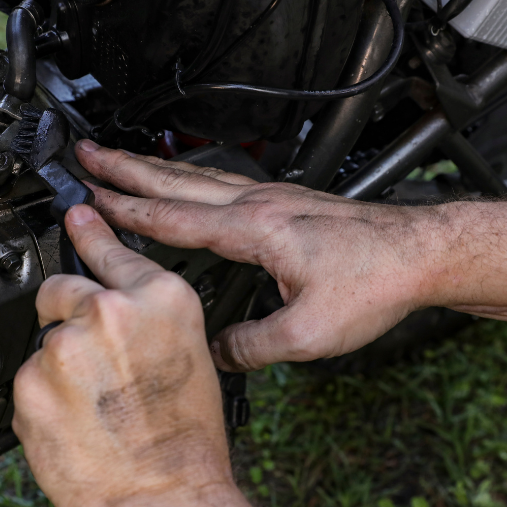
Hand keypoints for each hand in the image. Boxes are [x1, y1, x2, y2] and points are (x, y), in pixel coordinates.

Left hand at [12, 204, 298, 506]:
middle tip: (91, 357)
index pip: (111, 249)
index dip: (89, 234)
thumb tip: (125, 312)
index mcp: (161, 299)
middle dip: (69, 314)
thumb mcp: (191, 357)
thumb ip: (152, 321)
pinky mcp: (29, 382)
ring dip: (59, 364)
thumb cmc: (187, 444)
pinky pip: (30, 378)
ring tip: (94, 405)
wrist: (162, 500)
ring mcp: (64, 346)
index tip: (74, 215)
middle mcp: (110, 311)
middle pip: (64, 288)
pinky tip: (75, 421)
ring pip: (46, 340)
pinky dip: (43, 397)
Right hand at [75, 139, 445, 371]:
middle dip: (124, 166)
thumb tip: (214, 353)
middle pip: (176, 180)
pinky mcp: (288, 202)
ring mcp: (274, 197)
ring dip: (155, 166)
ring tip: (121, 158)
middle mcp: (259, 204)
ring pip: (199, 175)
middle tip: (85, 153)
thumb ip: (252, 346)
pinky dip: (191, 176)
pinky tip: (188, 182)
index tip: (87, 199)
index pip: (172, 218)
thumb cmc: (375, 283)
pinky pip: (224, 181)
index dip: (124, 210)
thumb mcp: (307, 335)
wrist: (421, 254)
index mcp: (254, 230)